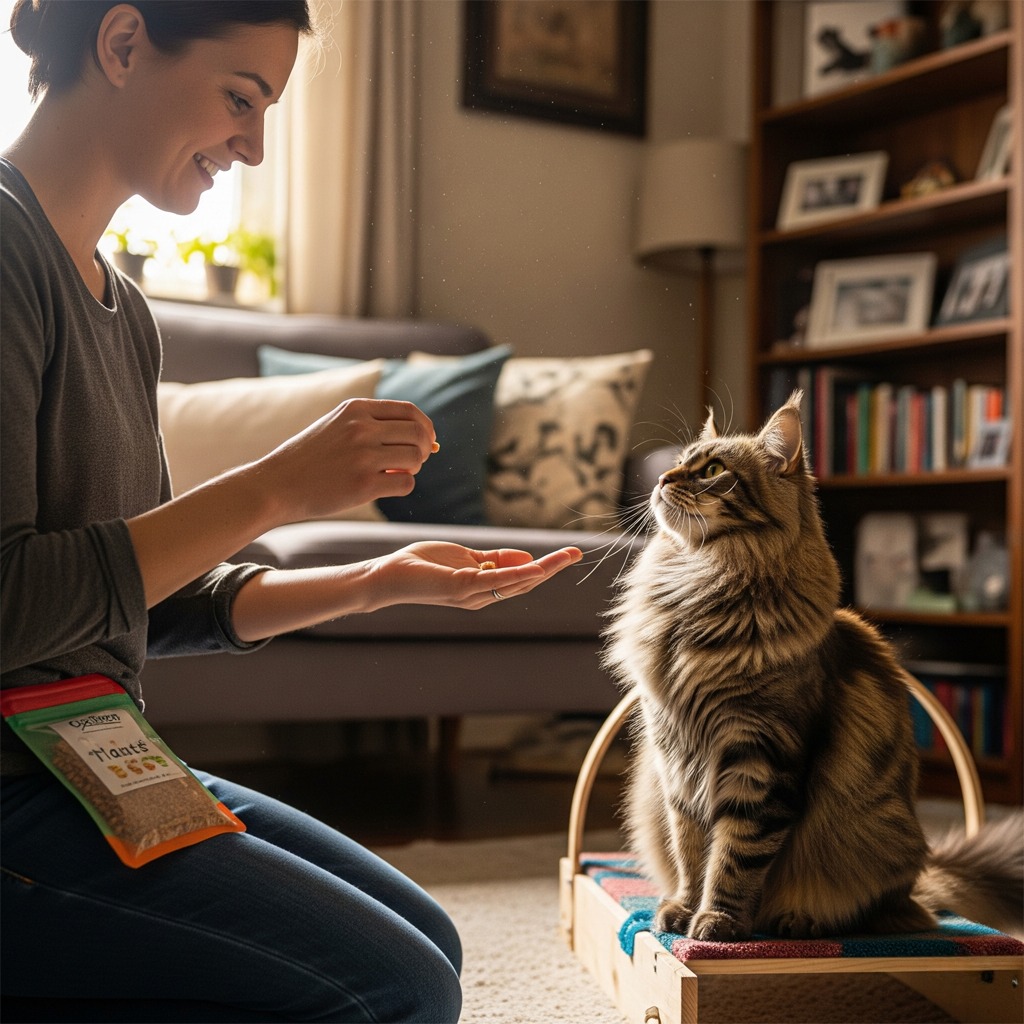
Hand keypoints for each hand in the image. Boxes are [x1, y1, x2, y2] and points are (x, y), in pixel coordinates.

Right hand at [257, 398, 436, 523]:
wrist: (275, 485)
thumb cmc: (310, 458)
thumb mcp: (337, 426)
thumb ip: (375, 427)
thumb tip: (431, 442)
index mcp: (356, 409)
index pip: (410, 411)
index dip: (425, 427)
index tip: (425, 441)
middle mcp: (361, 428)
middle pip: (419, 434)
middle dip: (424, 449)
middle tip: (412, 462)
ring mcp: (363, 456)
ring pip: (416, 458)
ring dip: (413, 469)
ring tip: (394, 474)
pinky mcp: (363, 485)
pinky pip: (406, 483)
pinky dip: (403, 486)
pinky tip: (385, 487)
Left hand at [365, 542, 583, 610]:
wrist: (388, 575)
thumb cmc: (421, 564)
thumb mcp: (464, 556)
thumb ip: (492, 557)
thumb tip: (525, 556)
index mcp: (483, 588)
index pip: (520, 577)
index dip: (545, 566)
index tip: (568, 553)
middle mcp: (482, 597)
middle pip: (525, 582)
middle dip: (552, 568)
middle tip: (577, 553)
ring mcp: (472, 594)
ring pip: (515, 582)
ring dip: (543, 570)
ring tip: (566, 557)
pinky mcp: (461, 588)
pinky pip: (494, 581)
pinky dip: (516, 573)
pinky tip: (534, 566)